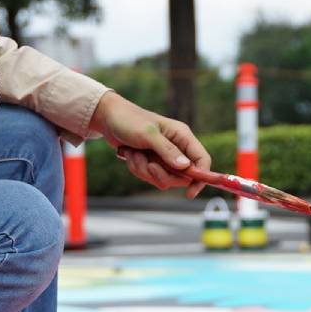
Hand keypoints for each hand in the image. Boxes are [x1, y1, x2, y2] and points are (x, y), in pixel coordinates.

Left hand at [91, 91, 209, 193]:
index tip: (190, 193)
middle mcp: (176, 147)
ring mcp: (163, 156)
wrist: (108, 119)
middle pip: (182, 176)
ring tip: (134, 154)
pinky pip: (149, 176)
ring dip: (145, 170)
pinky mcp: (151, 162)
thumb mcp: (148, 134)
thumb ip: (167, 150)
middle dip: (161, 174)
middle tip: (149, 165)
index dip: (200, 177)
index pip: (202, 160)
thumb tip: (185, 167)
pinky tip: (130, 154)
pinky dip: (137, 168)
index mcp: (182, 136)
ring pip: (163, 178)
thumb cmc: (129, 120)